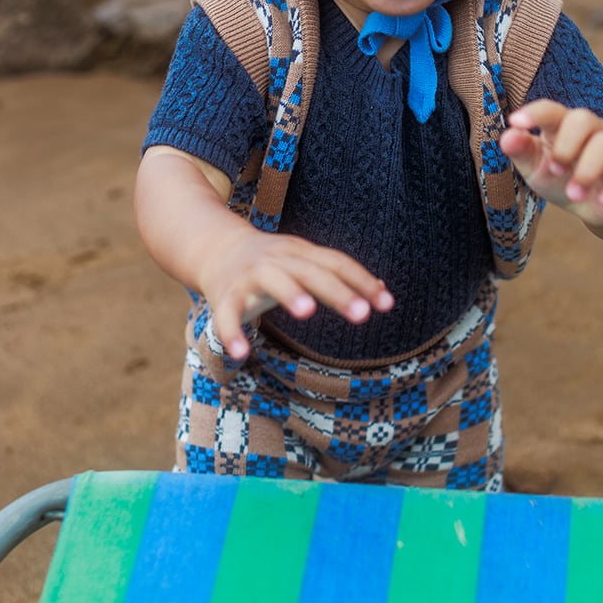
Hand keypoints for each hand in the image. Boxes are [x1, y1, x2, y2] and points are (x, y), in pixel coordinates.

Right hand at [199, 226, 394, 360]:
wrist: (215, 250)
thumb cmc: (271, 263)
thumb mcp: (305, 262)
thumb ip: (340, 276)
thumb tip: (384, 291)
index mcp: (299, 252)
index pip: (335, 262)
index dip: (361, 281)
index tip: (387, 304)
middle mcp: (277, 260)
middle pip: (310, 271)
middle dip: (336, 291)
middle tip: (362, 315)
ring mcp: (250, 276)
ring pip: (271, 280)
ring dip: (289, 292)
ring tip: (308, 312)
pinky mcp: (225, 296)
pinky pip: (227, 315)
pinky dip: (232, 333)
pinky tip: (242, 353)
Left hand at [499, 100, 602, 229]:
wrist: (597, 203)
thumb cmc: (560, 178)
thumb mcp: (536, 168)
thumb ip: (521, 152)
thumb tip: (507, 136)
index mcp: (563, 126)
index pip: (551, 110)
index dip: (535, 113)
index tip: (515, 122)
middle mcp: (592, 131)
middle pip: (584, 118)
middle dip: (566, 145)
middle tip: (555, 170)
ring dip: (589, 171)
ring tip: (574, 195)